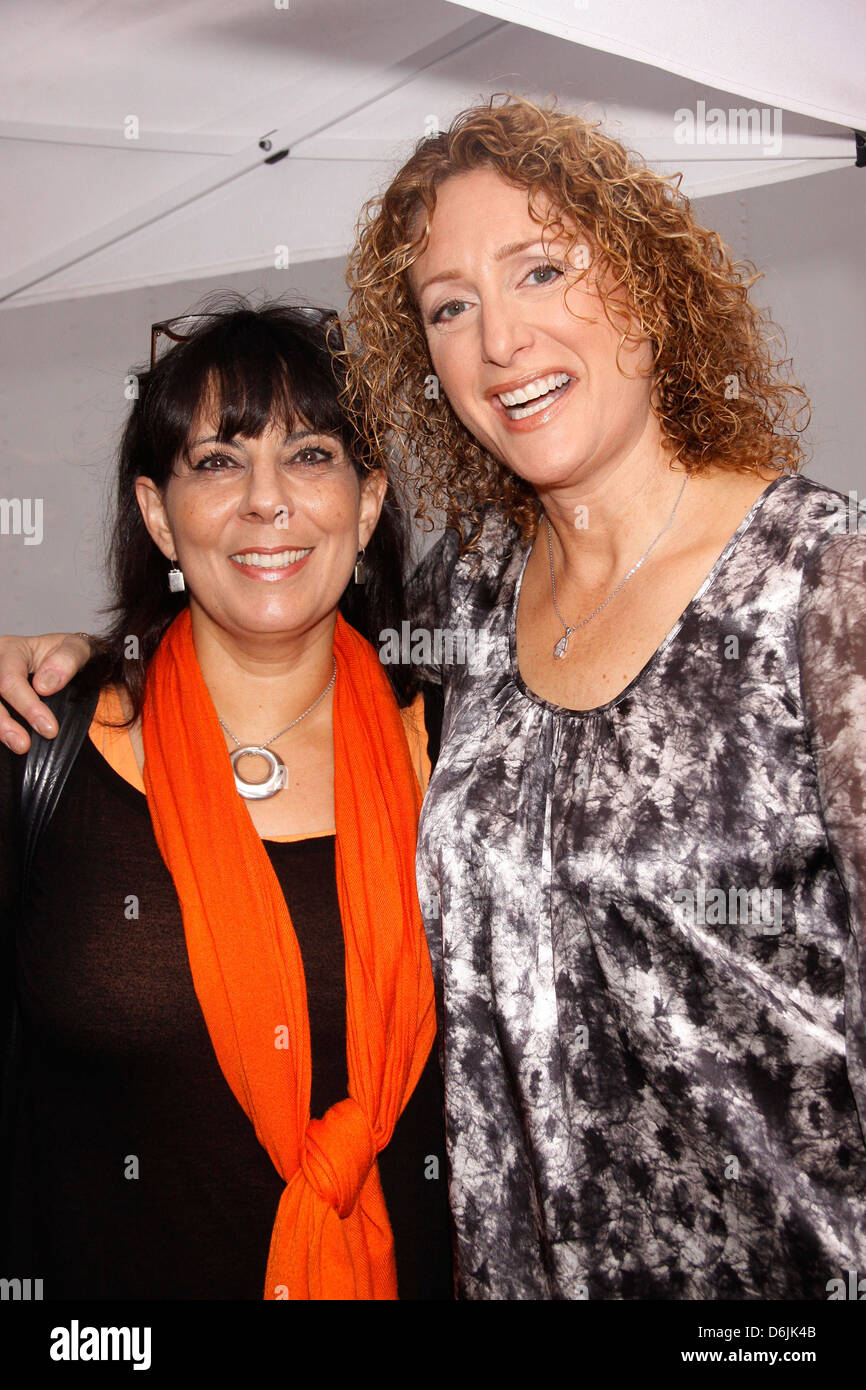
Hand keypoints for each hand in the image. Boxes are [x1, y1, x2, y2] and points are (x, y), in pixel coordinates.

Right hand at [0, 633, 93, 751]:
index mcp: (11, 649)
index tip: (50, 729)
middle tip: (24, 745)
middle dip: (4, 723)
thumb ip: (67, 660)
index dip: (28, 706)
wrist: (62, 662)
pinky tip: (8, 740)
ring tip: (18, 746)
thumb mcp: (76, 648)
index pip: (10, 678)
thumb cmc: (66, 655)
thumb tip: (45, 686)